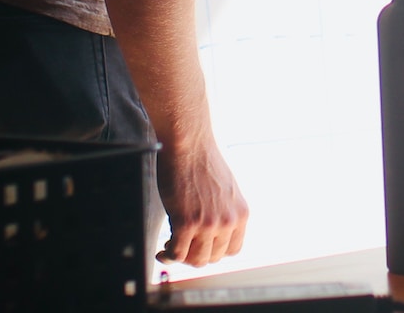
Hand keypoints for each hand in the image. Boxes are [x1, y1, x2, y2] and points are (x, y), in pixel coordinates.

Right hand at [156, 132, 248, 266]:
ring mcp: (209, 224)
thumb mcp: (225, 190)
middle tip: (181, 246)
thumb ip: (224, 212)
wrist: (188, 143)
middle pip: (213, 258)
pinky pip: (177, 254)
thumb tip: (212, 235)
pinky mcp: (187, 223)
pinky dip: (167, 256)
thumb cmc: (201, 162)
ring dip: (181, 257)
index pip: (232, 250)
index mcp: (241, 213)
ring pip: (195, 260)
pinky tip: (162, 249)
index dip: (214, 251)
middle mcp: (229, 221)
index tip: (200, 247)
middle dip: (195, 254)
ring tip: (170, 247)